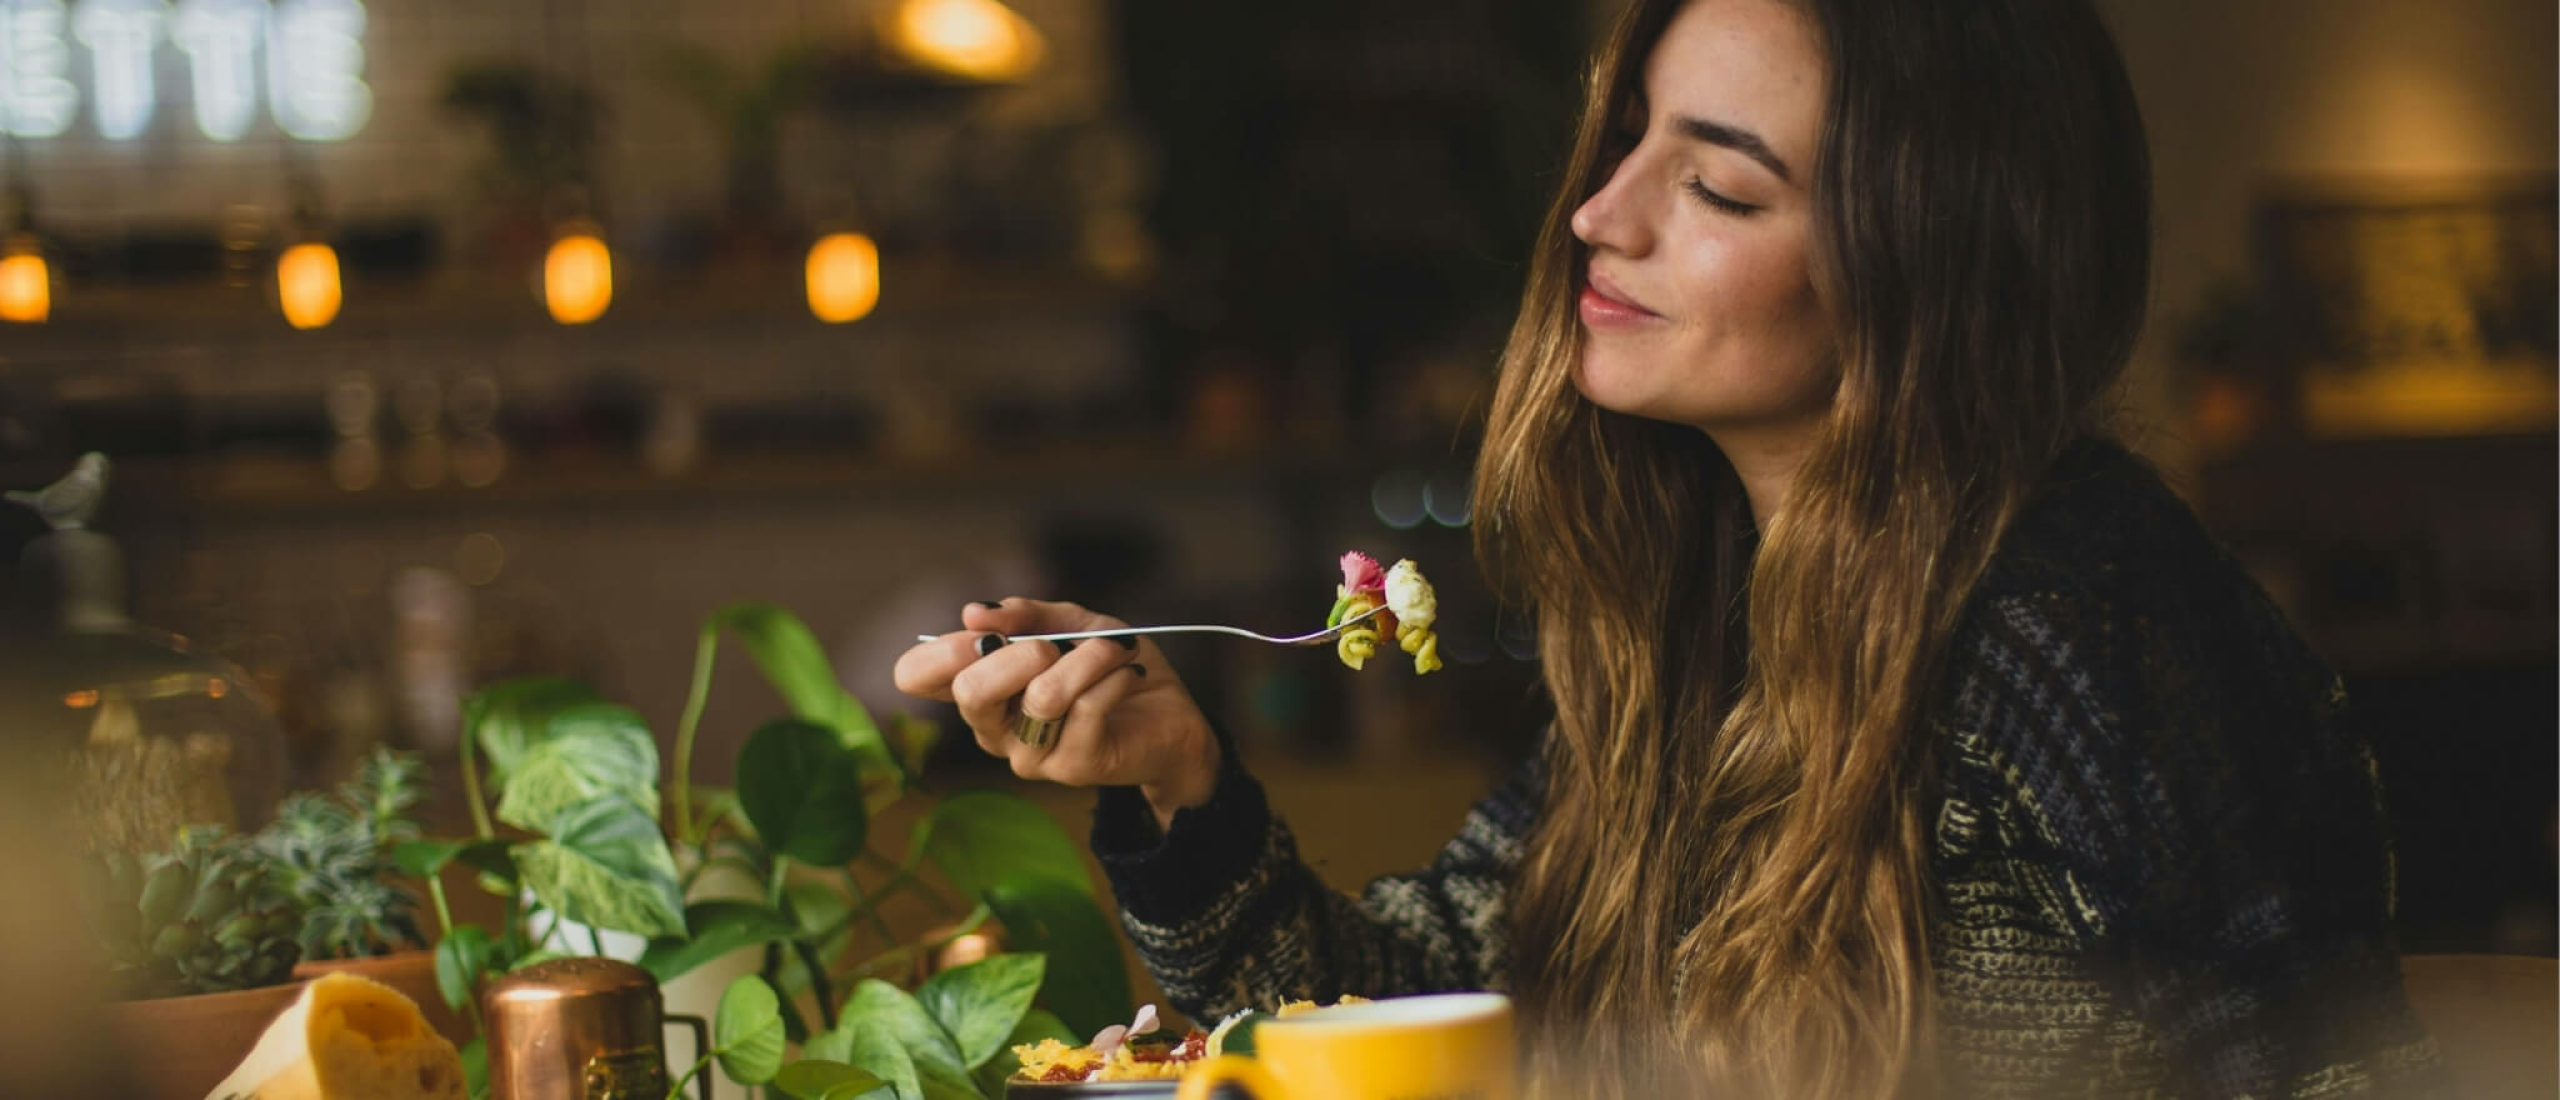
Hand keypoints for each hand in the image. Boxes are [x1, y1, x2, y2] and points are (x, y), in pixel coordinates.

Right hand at [892, 598, 1220, 829]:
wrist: (1169, 716)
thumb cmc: (1109, 668)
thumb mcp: (1070, 624)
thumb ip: (1026, 614)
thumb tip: (974, 612)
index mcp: (980, 689)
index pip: (915, 676)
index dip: (941, 648)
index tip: (986, 631)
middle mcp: (993, 729)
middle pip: (969, 691)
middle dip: (1018, 652)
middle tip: (1055, 644)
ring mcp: (1029, 755)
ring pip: (1042, 696)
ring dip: (1087, 658)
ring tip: (1114, 649)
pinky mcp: (1072, 767)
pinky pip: (1087, 707)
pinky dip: (1114, 675)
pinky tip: (1128, 673)